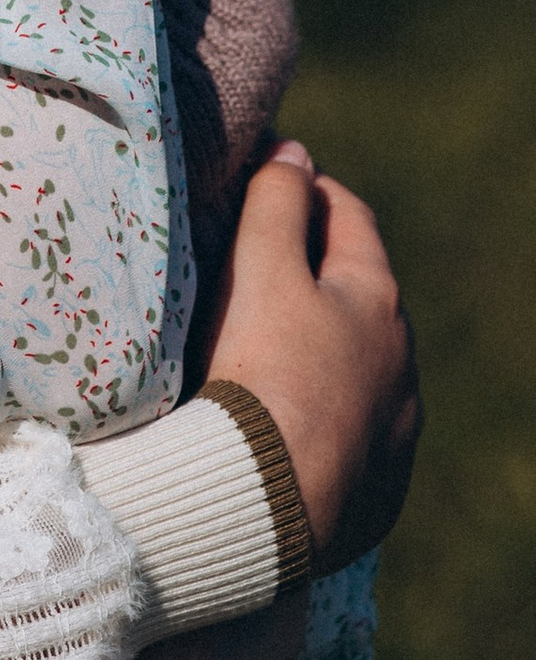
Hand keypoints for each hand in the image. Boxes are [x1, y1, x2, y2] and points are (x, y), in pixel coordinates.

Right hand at [203, 138, 420, 570]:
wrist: (267, 507)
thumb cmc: (259, 373)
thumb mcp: (258, 273)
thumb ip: (274, 204)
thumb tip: (293, 151)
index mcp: (377, 300)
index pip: (348, 216)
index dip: (307, 188)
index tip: (270, 179)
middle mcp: (402, 363)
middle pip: (362, 291)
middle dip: (318, 266)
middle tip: (257, 259)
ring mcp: (395, 429)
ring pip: (363, 364)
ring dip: (326, 343)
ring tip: (267, 345)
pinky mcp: (380, 487)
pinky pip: (353, 430)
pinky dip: (325, 409)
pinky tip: (287, 418)